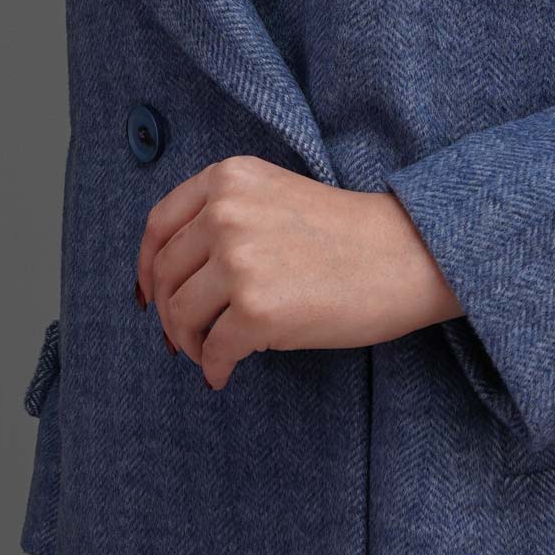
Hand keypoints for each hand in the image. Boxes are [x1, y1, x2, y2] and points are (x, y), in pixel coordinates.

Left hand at [136, 153, 461, 389]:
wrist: (407, 255)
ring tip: (210, 355)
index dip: (147, 266)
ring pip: (182, 315)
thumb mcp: (276, 196)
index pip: (159, 225)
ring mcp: (238, 262)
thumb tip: (171, 278)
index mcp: (228, 179)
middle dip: (169, 313)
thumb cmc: (349, 233)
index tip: (148, 294)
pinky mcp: (255, 310)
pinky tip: (225, 374)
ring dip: (189, 343)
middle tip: (182, 338)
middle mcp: (225, 214)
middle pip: (166, 274)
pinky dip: (214, 369)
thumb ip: (225, 216)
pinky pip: (213, 350)